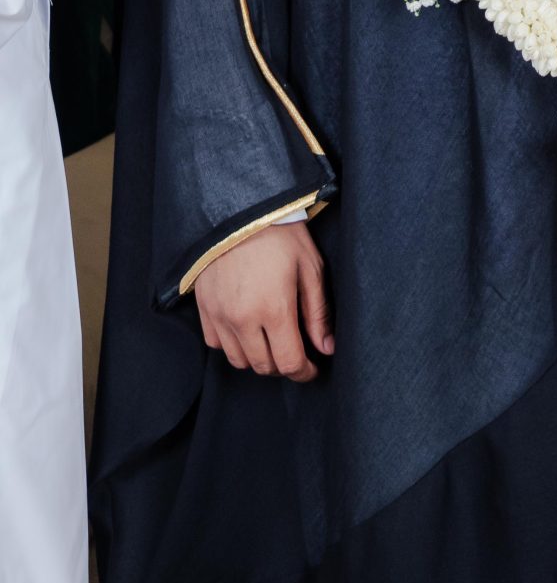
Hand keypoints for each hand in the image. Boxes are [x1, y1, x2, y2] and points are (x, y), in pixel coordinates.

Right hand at [194, 222, 332, 381]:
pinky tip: (246, 328)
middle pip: (263, 366)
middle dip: (283, 366)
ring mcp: (219, 315)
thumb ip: (318, 313)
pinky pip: (216, 343)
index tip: (313, 369)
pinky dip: (232, 344)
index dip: (304, 372)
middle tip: (296, 352)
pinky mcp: (203, 307)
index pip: (289, 363)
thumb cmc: (281, 235)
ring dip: (257, 358)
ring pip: (238, 360)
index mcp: (274, 310)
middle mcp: (243, 319)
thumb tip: (327, 347)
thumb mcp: (310, 269)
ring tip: (272, 340)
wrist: (240, 209)